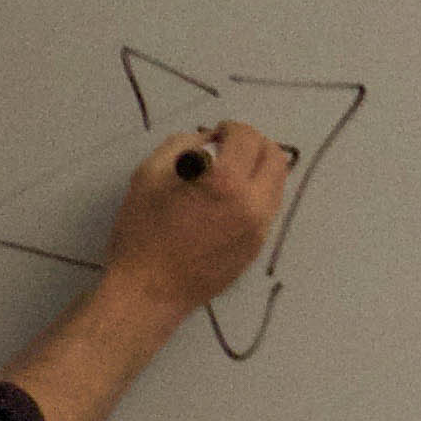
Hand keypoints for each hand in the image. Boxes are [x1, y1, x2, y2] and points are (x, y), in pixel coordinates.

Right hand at [102, 123, 296, 317]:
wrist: (149, 292)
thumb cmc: (142, 233)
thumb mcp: (149, 175)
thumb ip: (180, 146)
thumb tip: (206, 142)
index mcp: (226, 183)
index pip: (248, 139)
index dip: (232, 128)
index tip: (215, 134)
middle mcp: (253, 205)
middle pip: (275, 158)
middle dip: (254, 143)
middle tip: (228, 146)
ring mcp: (260, 230)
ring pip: (278, 184)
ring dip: (259, 167)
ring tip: (230, 171)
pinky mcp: (257, 247)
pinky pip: (269, 208)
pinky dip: (257, 192)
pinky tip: (230, 197)